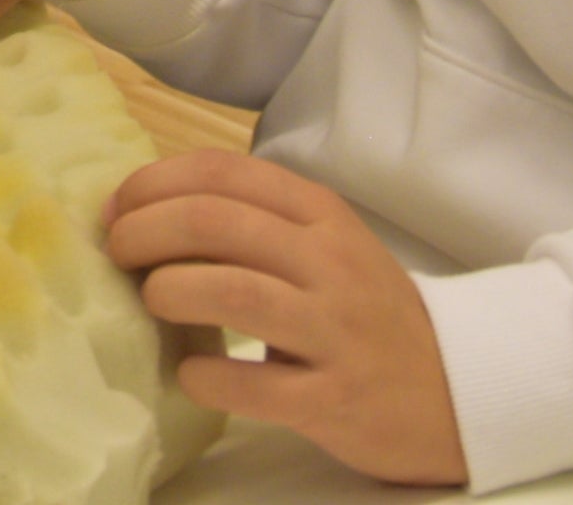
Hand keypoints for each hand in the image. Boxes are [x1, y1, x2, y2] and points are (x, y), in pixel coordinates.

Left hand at [108, 152, 466, 486]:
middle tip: (117, 251)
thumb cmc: (366, 313)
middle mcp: (329, 263)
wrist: (456, 390)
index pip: (223, 172)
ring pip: (233, 291)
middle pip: (216, 222)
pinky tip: (189, 372)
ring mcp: (334, 332)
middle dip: (145, 229)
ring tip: (151, 300)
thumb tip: (146, 213)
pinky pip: (255, 385)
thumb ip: (255, 225)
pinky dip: (206, 375)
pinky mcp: (333, 399)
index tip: (117, 207)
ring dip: (171, 290)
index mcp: (321, 215)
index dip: (154, 182)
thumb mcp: (325, 247)